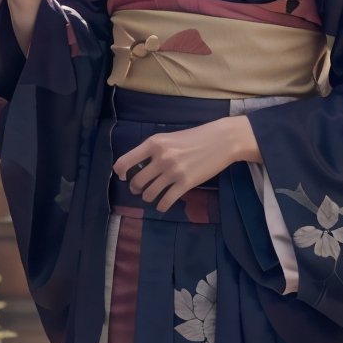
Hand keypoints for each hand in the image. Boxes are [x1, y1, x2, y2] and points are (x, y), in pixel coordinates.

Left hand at [112, 117, 260, 212]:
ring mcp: (173, 171)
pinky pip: (166, 201)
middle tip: (139, 189)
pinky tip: (162, 205)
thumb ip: (153, 150)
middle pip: (137, 181)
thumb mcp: (170, 138)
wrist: (222, 140)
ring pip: (149, 193)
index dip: (119, 172)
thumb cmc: (196, 137)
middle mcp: (161, 157)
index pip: (125, 161)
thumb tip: (137, 166)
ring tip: (152, 196)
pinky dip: (161, 206)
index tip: (122, 177)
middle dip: (135, 188)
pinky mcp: (186, 183)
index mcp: (154, 143)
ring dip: (148, 197)